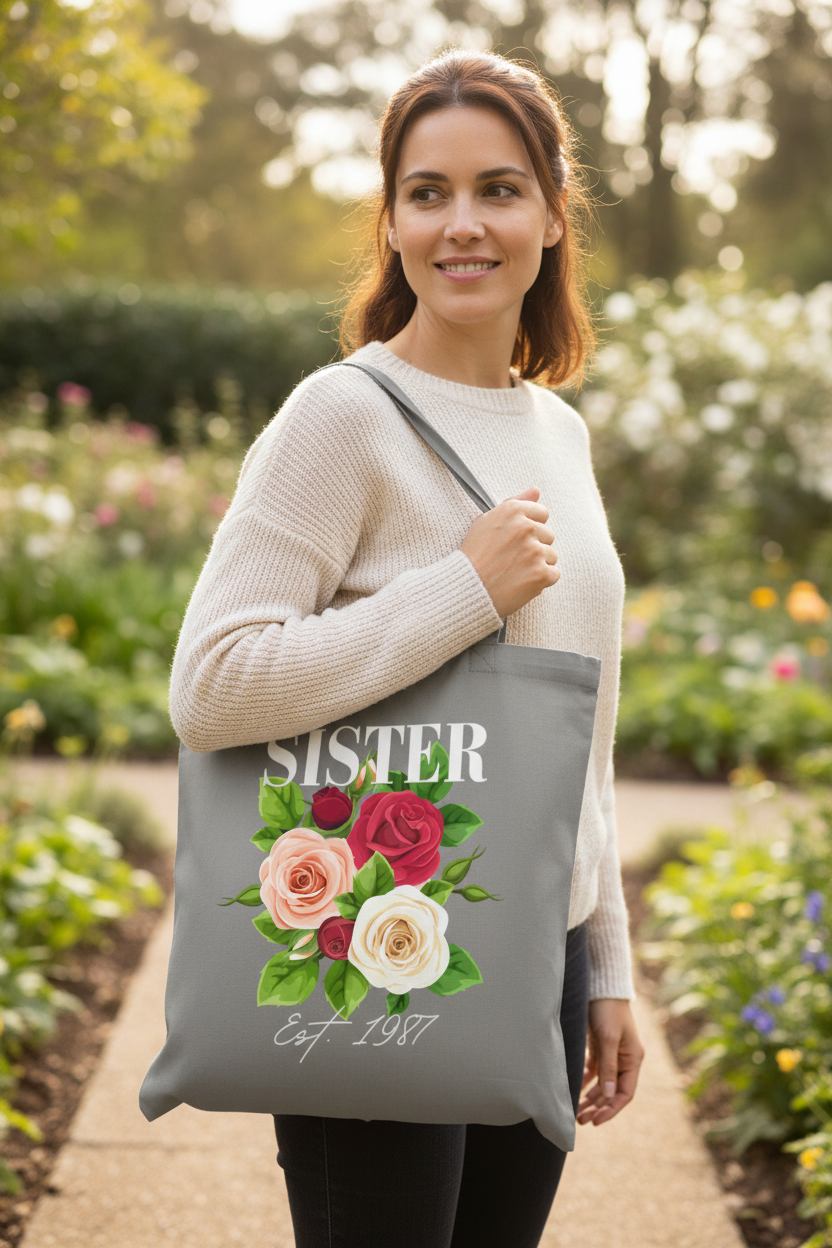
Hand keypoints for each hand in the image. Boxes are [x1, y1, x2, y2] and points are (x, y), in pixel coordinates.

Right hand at [460, 487, 558, 618]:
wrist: (466, 589)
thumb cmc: (474, 555)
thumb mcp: (487, 521)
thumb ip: (515, 502)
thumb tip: (536, 490)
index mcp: (513, 511)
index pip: (542, 513)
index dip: (530, 528)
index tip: (516, 540)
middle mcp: (526, 527)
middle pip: (548, 535)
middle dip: (534, 546)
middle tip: (511, 559)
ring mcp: (535, 551)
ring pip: (551, 555)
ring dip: (538, 564)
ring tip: (515, 572)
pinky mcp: (541, 574)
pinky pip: (554, 574)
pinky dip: (541, 581)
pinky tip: (522, 582)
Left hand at [577, 999, 643, 1126]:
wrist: (602, 985)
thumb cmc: (608, 1010)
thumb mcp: (608, 1038)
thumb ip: (608, 1067)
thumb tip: (609, 1096)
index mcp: (633, 1059)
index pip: (625, 1093)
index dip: (611, 1109)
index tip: (596, 1121)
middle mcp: (624, 1059)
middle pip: (612, 1092)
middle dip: (598, 1107)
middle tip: (581, 1120)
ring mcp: (612, 1054)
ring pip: (602, 1084)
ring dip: (591, 1098)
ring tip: (577, 1112)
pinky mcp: (600, 1047)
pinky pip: (594, 1072)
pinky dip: (586, 1083)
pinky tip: (576, 1092)